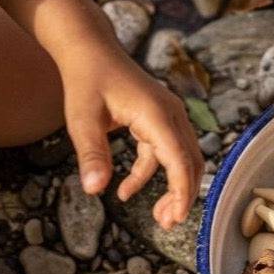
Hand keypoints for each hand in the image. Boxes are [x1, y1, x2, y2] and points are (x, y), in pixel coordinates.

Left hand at [61, 47, 203, 228]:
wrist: (91, 50)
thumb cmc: (86, 81)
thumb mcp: (82, 120)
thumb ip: (92, 155)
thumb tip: (94, 191)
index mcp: (157, 115)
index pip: (180, 160)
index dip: (182, 192)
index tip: (177, 218)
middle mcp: (172, 115)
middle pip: (190, 162)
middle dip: (182, 195)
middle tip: (166, 223)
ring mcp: (169, 117)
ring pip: (182, 159)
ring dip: (171, 188)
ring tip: (157, 216)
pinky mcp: (160, 120)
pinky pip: (164, 153)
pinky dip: (151, 174)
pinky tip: (126, 191)